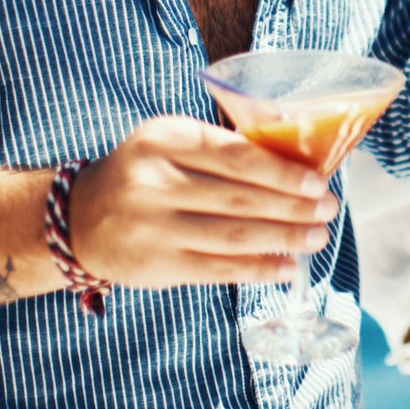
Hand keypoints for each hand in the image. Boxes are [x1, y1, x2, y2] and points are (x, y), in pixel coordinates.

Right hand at [70, 116, 340, 288]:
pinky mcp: (157, 266)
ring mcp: (153, 228)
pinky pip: (218, 269)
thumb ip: (223, 146)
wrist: (81, 217)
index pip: (234, 156)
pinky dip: (258, 269)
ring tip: (318, 237)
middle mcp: (154, 183)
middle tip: (328, 210)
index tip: (317, 181)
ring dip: (284, 239)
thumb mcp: (172, 141)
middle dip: (293, 207)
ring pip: (234, 236)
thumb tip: (299, 161)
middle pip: (239, 199)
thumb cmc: (147, 171)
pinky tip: (287, 267)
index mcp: (164, 139)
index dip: (281, 171)